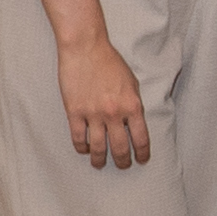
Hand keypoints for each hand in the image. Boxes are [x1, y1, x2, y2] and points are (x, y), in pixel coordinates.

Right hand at [55, 32, 150, 169]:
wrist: (86, 49)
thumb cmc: (110, 63)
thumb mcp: (132, 83)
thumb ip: (133, 104)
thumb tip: (134, 122)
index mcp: (132, 106)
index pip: (140, 138)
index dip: (142, 153)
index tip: (141, 160)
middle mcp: (114, 114)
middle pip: (119, 147)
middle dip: (123, 161)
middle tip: (123, 166)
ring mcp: (93, 114)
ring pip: (98, 147)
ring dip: (100, 159)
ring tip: (100, 164)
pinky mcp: (74, 112)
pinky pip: (78, 137)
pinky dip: (82, 147)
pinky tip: (85, 150)